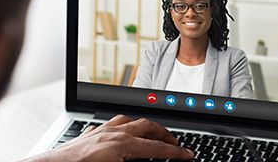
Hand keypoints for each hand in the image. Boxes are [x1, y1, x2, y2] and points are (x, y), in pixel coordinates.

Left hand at [22, 115, 194, 161]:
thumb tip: (155, 158)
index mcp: (123, 145)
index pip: (158, 149)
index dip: (176, 153)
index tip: (188, 156)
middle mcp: (113, 133)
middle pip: (148, 127)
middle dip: (165, 135)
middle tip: (175, 144)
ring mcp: (100, 132)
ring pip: (129, 121)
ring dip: (145, 126)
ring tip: (153, 134)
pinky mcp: (88, 135)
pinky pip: (110, 125)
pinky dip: (123, 127)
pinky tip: (122, 133)